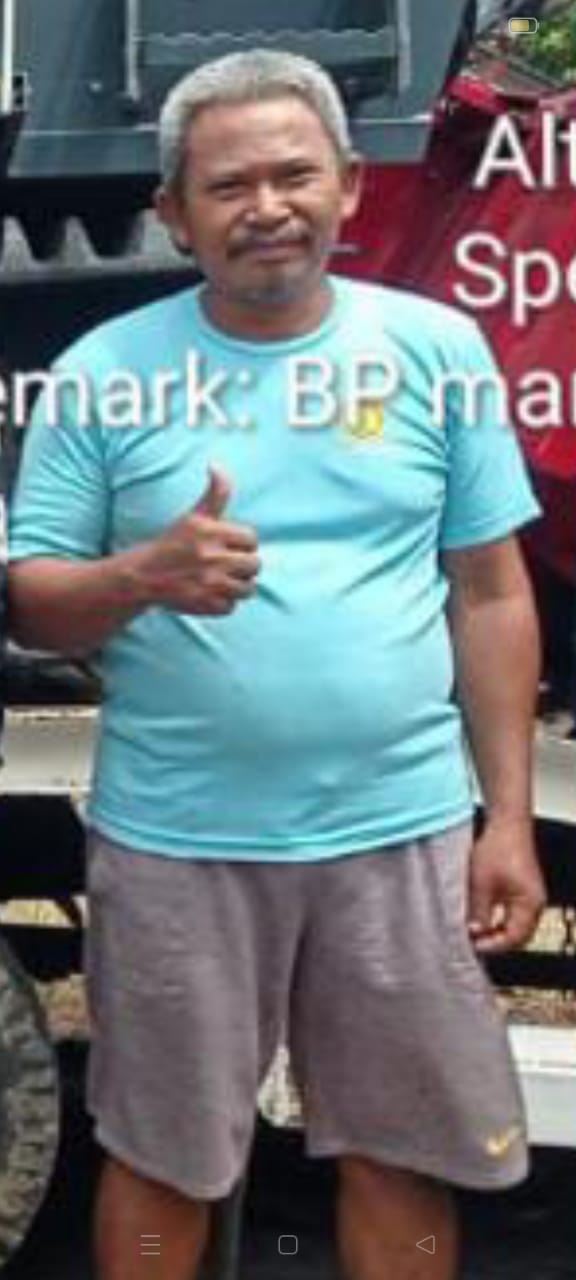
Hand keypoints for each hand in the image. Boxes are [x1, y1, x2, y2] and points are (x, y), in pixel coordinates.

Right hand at [137, 466, 259, 614]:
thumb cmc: (173, 543)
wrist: (143, 576)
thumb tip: (216, 464)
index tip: (228, 546)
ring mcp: (209, 583)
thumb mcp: (194, 516)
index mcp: (210, 532)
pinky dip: (224, 603)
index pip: (251, 539)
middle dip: (243, 565)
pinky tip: (210, 593)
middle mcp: (211, 557)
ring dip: (239, 586)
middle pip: (255, 565)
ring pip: (248, 589)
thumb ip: (215, 493)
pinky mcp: (206, 605)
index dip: (242, 543)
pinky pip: (232, 607)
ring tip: (222, 580)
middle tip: (226, 564)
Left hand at [467, 819, 545, 952]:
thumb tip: (474, 932)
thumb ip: (479, 911)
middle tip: (474, 942)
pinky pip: (516, 914)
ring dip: (499, 931)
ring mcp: (532, 896)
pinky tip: (484, 918)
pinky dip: (501, 920)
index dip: (493, 945)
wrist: (507, 822)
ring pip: (518, 926)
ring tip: (477, 932)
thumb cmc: (498, 848)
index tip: (473, 946)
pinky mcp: (525, 889)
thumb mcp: (481, 883)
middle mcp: (535, 903)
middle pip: (519, 936)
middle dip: (497, 942)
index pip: (514, 938)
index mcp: (529, 904)